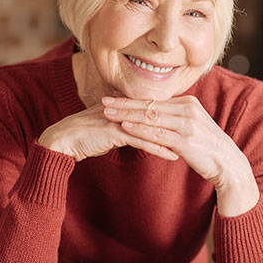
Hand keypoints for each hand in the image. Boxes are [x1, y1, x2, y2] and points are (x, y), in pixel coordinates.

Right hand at [37, 104, 179, 161]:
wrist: (62, 140)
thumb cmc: (84, 136)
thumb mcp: (108, 127)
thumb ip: (124, 124)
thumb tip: (137, 127)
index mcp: (126, 106)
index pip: (156, 110)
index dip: (175, 118)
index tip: (192, 127)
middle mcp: (125, 109)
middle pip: (159, 116)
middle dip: (181, 127)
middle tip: (200, 137)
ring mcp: (121, 119)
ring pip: (154, 128)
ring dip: (174, 138)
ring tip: (192, 148)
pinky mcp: (115, 132)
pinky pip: (142, 141)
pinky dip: (159, 149)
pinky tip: (173, 156)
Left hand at [101, 95, 259, 215]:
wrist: (228, 164)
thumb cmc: (207, 147)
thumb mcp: (191, 126)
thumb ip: (174, 119)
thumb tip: (154, 116)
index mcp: (187, 103)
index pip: (154, 99)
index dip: (132, 99)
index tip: (114, 96)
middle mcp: (187, 109)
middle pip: (149, 105)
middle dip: (124, 103)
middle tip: (104, 101)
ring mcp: (186, 124)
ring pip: (150, 117)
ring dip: (127, 115)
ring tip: (108, 113)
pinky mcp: (185, 140)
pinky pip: (157, 133)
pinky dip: (139, 129)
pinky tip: (125, 127)